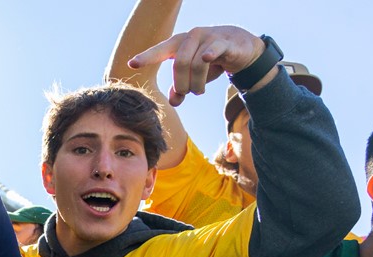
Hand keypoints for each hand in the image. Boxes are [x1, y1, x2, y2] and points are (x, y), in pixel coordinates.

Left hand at [129, 26, 267, 106]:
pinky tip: (208, 59)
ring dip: (197, 84)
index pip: (160, 51)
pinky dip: (210, 55)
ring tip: (199, 91)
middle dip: (182, 84)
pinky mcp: (224, 42)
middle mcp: (191, 37)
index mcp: (178, 44)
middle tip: (187, 93)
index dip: (146, 57)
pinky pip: (214, 48)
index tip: (132, 64)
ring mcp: (208, 37)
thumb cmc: (211, 62)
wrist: (240, 48)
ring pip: (197, 64)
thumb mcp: (193, 77)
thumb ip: (180, 88)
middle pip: (180, 64)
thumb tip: (173, 102)